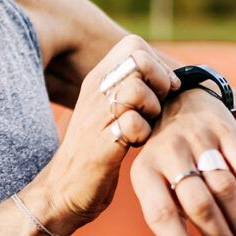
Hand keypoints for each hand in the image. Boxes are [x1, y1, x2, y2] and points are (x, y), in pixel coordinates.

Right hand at [31, 35, 178, 234]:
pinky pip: (134, 124)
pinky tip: (135, 145)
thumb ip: (132, 89)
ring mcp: (95, 117)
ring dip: (152, 110)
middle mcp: (95, 92)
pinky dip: (143, 135)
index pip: (134, 44)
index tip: (162, 89)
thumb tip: (172, 78)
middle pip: (138, 60)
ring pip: (136, 90)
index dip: (157, 63)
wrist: (63, 191)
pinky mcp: (101, 145)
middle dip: (158, 83)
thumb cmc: (98, 151)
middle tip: (155, 108)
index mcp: (97, 80)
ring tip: (144, 127)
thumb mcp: (110, 111)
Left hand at [132, 88, 235, 235]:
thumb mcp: (157, 191)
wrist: (181, 101)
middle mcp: (168, 151)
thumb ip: (166, 233)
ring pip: (225, 187)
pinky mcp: (224, 126)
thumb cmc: (166, 164)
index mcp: (143, 171)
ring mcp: (197, 136)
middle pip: (198, 203)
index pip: (160, 214)